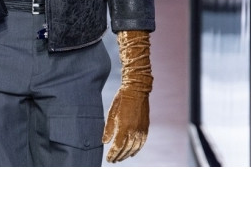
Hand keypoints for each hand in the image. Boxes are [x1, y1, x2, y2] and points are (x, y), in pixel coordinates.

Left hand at [102, 30, 152, 161]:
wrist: (137, 89)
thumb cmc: (121, 99)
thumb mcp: (112, 112)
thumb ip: (108, 128)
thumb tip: (104, 142)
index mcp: (124, 127)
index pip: (117, 146)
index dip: (113, 154)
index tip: (108, 159)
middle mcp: (134, 131)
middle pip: (126, 149)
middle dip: (118, 156)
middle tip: (112, 160)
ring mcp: (141, 130)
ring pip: (134, 148)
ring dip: (127, 155)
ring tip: (120, 158)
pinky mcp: (146, 127)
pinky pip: (141, 143)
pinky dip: (136, 149)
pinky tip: (132, 152)